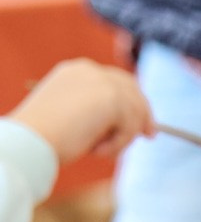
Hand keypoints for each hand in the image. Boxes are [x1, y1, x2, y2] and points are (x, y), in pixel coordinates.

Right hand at [11, 60, 153, 164]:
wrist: (30, 141)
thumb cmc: (46, 137)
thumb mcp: (74, 117)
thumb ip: (98, 112)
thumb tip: (129, 122)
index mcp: (77, 71)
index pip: (115, 81)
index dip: (132, 100)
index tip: (142, 122)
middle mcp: (90, 70)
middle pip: (132, 88)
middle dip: (143, 112)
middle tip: (149, 135)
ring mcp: (102, 80)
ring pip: (133, 112)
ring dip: (122, 138)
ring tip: (98, 151)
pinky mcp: (112, 96)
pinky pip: (131, 127)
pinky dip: (119, 144)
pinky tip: (97, 151)